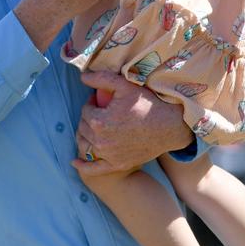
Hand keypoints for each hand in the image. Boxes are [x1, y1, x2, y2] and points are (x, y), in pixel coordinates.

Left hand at [74, 69, 192, 174]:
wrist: (169, 126)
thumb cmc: (147, 104)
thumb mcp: (124, 85)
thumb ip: (101, 79)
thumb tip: (82, 76)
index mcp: (99, 121)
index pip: (85, 110)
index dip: (91, 103)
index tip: (99, 101)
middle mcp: (101, 141)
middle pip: (83, 127)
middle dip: (88, 118)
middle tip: (99, 112)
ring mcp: (108, 155)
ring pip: (85, 144)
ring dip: (85, 135)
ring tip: (92, 128)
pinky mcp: (117, 164)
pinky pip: (94, 169)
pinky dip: (83, 166)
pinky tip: (75, 162)